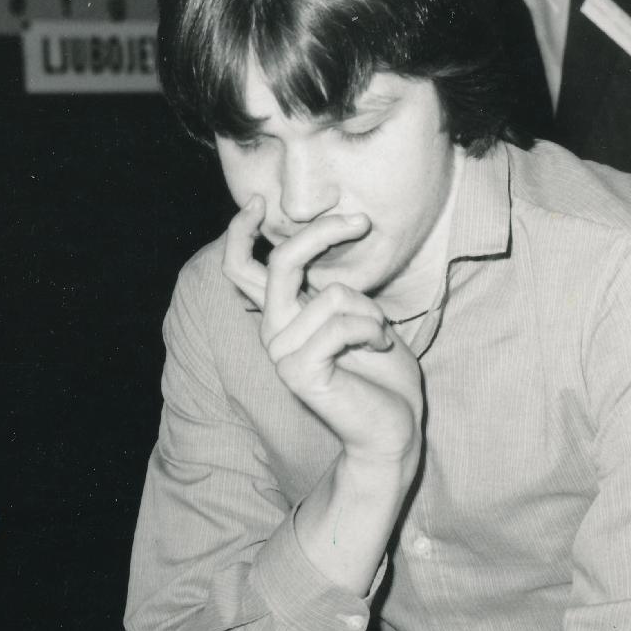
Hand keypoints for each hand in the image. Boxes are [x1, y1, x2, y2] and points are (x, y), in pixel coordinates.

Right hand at [222, 198, 424, 471]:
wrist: (391, 427)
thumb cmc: (382, 373)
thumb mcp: (359, 316)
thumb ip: (334, 289)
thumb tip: (332, 240)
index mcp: (281, 316)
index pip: (239, 268)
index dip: (240, 232)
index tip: (260, 202)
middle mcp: (273, 331)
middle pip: (280, 264)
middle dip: (321, 234)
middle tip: (360, 221)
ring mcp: (282, 353)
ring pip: (330, 295)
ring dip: (370, 310)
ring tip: (379, 335)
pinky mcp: (299, 370)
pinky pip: (340, 324)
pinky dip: (372, 330)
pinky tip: (379, 348)